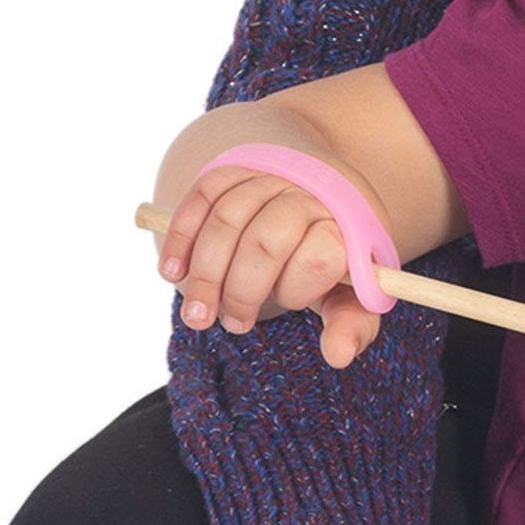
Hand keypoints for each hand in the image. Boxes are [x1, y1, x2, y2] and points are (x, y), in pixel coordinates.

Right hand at [157, 164, 378, 364]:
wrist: (321, 200)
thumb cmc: (333, 260)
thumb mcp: (350, 293)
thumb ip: (352, 323)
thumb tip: (339, 355)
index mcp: (347, 221)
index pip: (320, 254)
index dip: (295, 289)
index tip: (286, 309)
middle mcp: (309, 190)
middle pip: (265, 239)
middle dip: (241, 291)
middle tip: (232, 323)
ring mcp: (270, 175)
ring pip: (226, 218)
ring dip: (204, 274)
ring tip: (198, 316)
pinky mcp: (235, 168)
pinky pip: (202, 195)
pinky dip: (182, 235)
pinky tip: (172, 270)